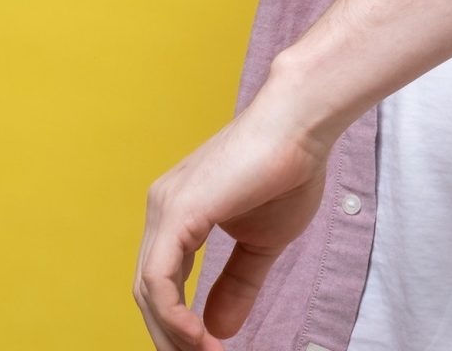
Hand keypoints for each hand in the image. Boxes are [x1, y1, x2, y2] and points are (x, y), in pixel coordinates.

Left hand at [133, 75, 332, 349]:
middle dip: (172, 337)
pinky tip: (197, 338)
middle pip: (149, 291)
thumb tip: (217, 331)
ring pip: (149, 290)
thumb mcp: (263, 241)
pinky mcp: (178, 210)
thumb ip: (237, 283)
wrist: (302, 123)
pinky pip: (159, 281)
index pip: (163, 281)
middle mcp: (163, 207)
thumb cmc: (289, 169)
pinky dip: (174, 317)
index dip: (179, 323)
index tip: (207, 350)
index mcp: (180, 212)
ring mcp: (166, 207)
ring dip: (173, 334)